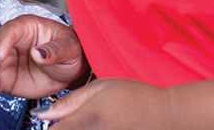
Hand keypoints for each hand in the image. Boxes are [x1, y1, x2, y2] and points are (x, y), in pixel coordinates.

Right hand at [0, 14, 86, 108]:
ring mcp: (3, 60)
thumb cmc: (69, 50)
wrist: (69, 70)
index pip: (8, 32)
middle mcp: (9, 41)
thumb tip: (38, 53)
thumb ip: (55, 50)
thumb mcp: (69, 48)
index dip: (1, 45)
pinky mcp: (3, 78)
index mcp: (25, 27)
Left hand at [33, 79, 174, 129]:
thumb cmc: (137, 98)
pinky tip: (103, 127)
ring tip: (95, 122)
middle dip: (62, 128)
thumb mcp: (100, 88)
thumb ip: (69, 102)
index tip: (48, 121)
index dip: (48, 125)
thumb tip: (43, 113)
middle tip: (69, 122)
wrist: (170, 116)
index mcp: (87, 120)